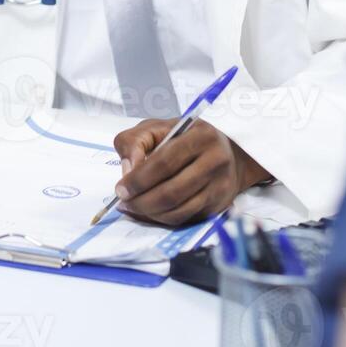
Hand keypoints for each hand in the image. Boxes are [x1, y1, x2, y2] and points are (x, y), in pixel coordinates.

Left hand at [111, 120, 268, 226]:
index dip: (140, 179)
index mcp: (200, 136)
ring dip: (150, 213)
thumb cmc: (184, 137)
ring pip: (179, 209)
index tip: (121, 188)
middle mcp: (215, 161)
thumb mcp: (157, 127)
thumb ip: (135, 141)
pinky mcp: (219, 205)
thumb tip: (128, 170)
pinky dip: (163, 219)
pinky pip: (186, 218)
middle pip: (172, 191)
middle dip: (142, 201)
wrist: (224, 152)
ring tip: (133, 207)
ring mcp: (220, 186)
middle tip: (124, 202)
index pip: (165, 162)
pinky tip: (149, 212)